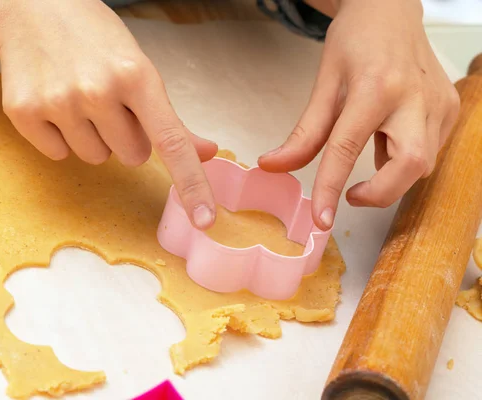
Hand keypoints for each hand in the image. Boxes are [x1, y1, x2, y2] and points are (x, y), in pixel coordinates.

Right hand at [0, 0, 218, 229]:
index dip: (192, 185)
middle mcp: (98, 91)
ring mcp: (59, 103)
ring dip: (94, 137)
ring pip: (96, 158)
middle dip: (127, 136)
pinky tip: (55, 102)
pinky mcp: (24, 113)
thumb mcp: (138, 67)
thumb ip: (171, 118)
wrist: (29, 8)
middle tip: (110, 102)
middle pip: (132, 157)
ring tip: (81, 98)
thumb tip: (207, 153)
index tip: (205, 220)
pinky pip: (58, 154)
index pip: (172, 143)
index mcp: (136, 76)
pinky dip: (61, 136)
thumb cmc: (94, 38)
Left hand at [259, 0, 459, 229]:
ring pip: (423, 165)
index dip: (331, 188)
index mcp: (374, 87)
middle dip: (380, 194)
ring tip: (370, 149)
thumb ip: (303, 133)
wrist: (391, 9)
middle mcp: (414, 96)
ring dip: (391, 175)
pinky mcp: (450, 108)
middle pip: (410, 166)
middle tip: (352, 195)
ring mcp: (439, 102)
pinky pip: (430, 152)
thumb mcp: (323, 83)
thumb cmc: (355, 41)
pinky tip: (389, 137)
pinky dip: (405, 160)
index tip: (321, 220)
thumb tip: (272, 167)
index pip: (348, 148)